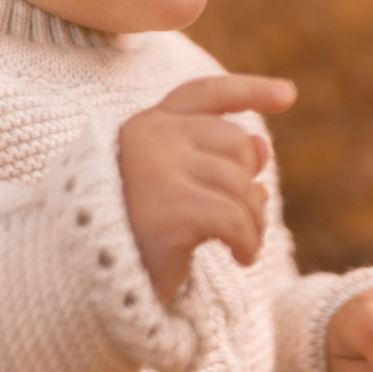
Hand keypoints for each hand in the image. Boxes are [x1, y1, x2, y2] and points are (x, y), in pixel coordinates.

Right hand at [117, 74, 291, 301]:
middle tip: (246, 222)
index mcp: (146, 125)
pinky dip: (248, 241)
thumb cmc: (131, 234)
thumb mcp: (173, 189)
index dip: (249, 90)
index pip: (205, 94)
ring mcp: (157, 169)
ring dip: (254, 221)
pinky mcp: (169, 207)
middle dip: (251, 185)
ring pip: (241, 184)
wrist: (84, 280)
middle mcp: (150, 137)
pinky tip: (241, 258)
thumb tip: (262, 145)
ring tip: (243, 245)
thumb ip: (212, 160)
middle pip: (237, 144)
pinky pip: (235, 218)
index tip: (287, 95)